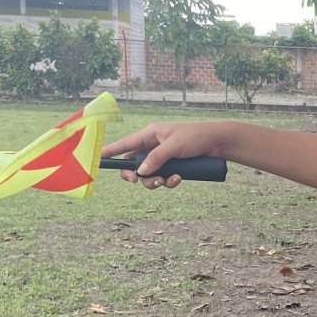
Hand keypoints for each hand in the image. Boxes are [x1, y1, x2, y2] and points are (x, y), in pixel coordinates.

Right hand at [102, 121, 225, 188]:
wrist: (219, 142)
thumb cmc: (197, 137)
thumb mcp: (174, 146)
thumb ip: (156, 158)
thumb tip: (140, 172)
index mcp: (150, 134)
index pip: (125, 144)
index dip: (110, 152)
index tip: (96, 160)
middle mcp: (153, 146)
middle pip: (134, 164)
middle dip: (136, 175)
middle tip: (138, 181)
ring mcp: (163, 157)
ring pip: (149, 175)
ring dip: (155, 181)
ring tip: (167, 180)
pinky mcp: (173, 166)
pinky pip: (163, 177)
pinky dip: (169, 181)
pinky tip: (179, 178)